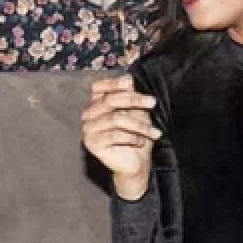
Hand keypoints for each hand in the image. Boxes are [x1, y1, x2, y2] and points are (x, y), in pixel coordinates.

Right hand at [81, 74, 159, 199]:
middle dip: (134, 100)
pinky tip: (141, 142)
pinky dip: (133, 137)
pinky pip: (115, 136)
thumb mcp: (137, 112)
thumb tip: (128, 79)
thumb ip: (130, 96)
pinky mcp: (93, 144)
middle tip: (152, 102)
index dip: (113, 83)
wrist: (135, 163)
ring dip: (139, 125)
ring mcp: (89, 130)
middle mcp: (89, 115)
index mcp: (96, 103)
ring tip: (154, 132)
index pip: (99, 87)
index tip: (130, 81)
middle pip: (110, 101)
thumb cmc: (136, 135)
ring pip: (116, 119)